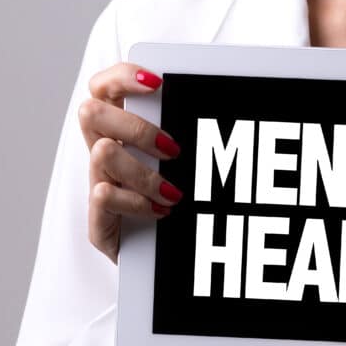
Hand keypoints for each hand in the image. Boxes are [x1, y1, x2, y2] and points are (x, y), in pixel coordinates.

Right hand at [79, 63, 184, 345]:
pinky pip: (104, 195)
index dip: (123, 76)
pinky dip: (138, 202)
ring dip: (145, 171)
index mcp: (123, 132)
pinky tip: (162, 213)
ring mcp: (97, 186)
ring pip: (101, 153)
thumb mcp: (201, 166)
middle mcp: (104, 154)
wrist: (176, 269)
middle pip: (91, 112)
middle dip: (137, 126)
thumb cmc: (192, 208)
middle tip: (175, 150)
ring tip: (175, 192)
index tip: (159, 83)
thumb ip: (208, 132)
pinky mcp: (99, 223)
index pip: (102, 86)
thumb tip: (254, 91)